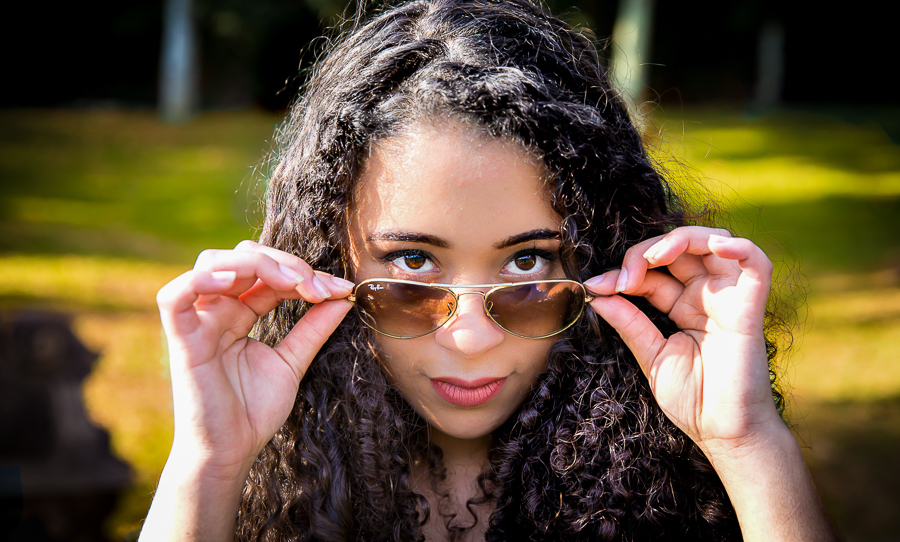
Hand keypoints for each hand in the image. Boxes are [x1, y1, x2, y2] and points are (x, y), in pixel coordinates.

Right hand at [156, 240, 353, 475]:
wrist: (231, 452)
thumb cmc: (254, 411)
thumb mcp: (292, 361)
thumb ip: (314, 327)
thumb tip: (343, 296)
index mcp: (239, 312)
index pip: (269, 273)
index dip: (304, 273)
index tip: (340, 290)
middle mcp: (216, 311)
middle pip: (244, 258)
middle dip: (286, 263)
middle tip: (319, 286)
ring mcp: (197, 322)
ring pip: (212, 264)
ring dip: (257, 263)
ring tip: (293, 282)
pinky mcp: (181, 340)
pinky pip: (175, 297)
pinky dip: (202, 279)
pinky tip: (237, 281)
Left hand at [585, 226, 780, 453]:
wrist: (722, 433)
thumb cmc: (693, 399)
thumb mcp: (651, 356)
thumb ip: (630, 323)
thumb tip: (598, 294)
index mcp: (682, 306)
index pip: (653, 272)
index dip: (625, 271)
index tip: (597, 286)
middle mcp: (706, 296)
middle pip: (680, 249)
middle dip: (645, 252)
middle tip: (624, 278)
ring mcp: (729, 299)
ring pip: (715, 243)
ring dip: (682, 239)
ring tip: (653, 258)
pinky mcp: (751, 307)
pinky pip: (756, 264)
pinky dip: (739, 246)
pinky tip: (716, 244)